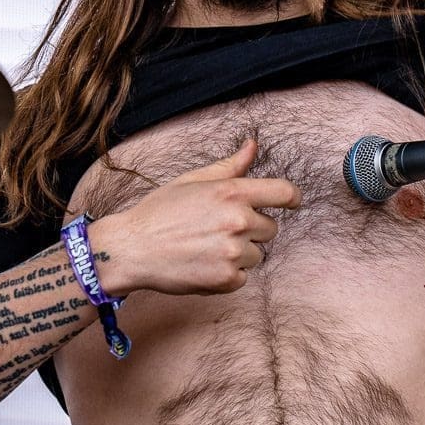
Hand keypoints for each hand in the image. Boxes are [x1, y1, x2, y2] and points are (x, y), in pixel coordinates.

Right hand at [96, 138, 300, 295]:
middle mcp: (238, 221)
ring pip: (257, 255)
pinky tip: (203, 264)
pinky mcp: (226, 279)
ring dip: (239, 253)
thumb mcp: (193, 180)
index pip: (284, 193)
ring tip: (206, 247)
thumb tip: (253, 145)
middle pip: (271, 228)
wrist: (132, 249)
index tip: (291, 202)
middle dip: (252, 229)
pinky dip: (227, 274)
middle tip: (218, 229)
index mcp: (232, 192)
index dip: (292, 198)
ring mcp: (233, 252)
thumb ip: (230, 166)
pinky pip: (243, 277)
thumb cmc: (160, 212)